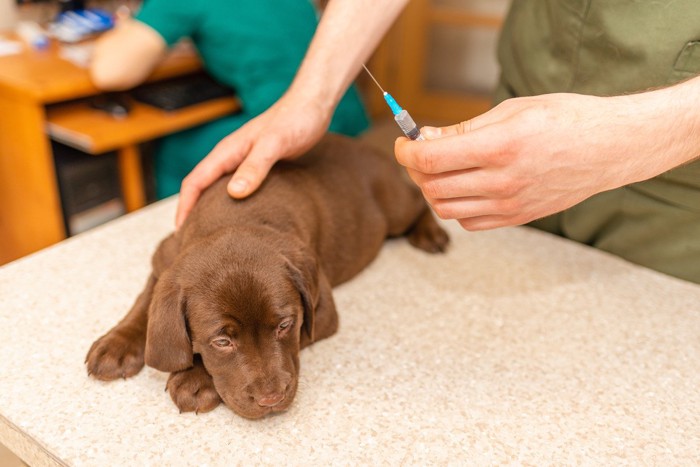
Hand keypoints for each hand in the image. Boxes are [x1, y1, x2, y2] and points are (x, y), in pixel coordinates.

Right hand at [175, 91, 331, 227]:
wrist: (312, 104)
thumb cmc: (295, 120)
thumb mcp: (275, 144)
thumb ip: (255, 167)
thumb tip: (233, 194)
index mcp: (228, 151)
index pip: (195, 182)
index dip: (185, 207)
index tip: (181, 233)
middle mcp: (231, 156)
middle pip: (202, 187)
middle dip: (192, 212)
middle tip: (192, 242)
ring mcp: (245, 161)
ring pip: (219, 188)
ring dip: (211, 209)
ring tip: (212, 235)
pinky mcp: (260, 165)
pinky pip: (238, 187)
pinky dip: (233, 203)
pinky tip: (242, 218)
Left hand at [394, 89, 699, 230]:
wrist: (610, 148)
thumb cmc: (565, 119)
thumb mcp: (511, 110)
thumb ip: (463, 129)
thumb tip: (424, 139)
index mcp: (500, 146)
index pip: (431, 159)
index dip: (406, 152)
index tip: (403, 143)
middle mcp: (502, 181)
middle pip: (432, 186)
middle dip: (416, 169)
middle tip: (421, 153)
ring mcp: (510, 205)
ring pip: (446, 208)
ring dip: (433, 189)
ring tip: (441, 170)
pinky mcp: (517, 218)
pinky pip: (469, 222)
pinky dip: (456, 206)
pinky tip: (465, 187)